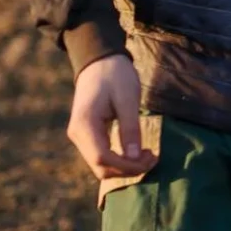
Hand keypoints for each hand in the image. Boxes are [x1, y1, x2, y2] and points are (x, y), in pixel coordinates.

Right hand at [67, 53, 156, 180]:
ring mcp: (80, 136)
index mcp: (85, 125)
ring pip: (101, 165)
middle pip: (100, 167)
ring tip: (148, 155)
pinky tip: (137, 153)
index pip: (102, 159)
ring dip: (125, 166)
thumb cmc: (115, 76)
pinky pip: (102, 155)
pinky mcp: (87, 135)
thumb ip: (130, 128)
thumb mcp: (127, 99)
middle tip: (153, 157)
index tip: (150, 159)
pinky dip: (119, 160)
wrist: (99, 61)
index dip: (126, 166)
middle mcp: (78, 135)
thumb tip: (134, 158)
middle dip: (128, 169)